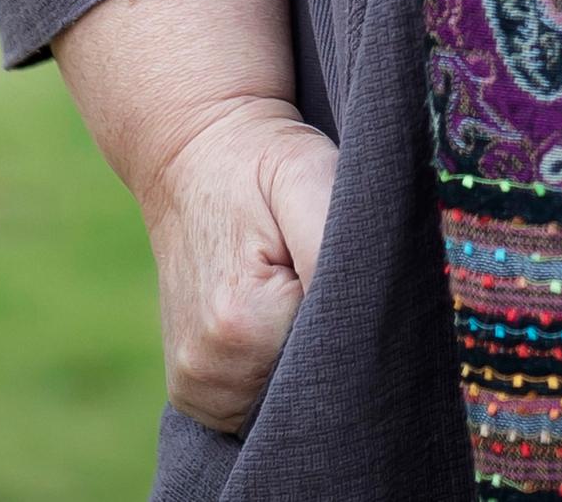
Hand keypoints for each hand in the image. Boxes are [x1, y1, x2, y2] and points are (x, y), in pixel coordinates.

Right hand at [140, 96, 335, 433]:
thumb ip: (335, 252)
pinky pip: (253, 406)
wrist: (192, 153)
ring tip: (294, 294)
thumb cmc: (262, 163)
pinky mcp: (190, 391)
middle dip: (331, 349)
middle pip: (307, 392)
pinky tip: (273, 320)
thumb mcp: (309, 179)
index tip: (352, 281)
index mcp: (241, 327)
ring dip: (301, 363)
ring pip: (281, 404)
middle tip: (329, 284)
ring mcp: (194, 389)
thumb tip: (371, 324)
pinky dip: (273, 374)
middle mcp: (207, 372)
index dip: (358, 326)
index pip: (338, 364)